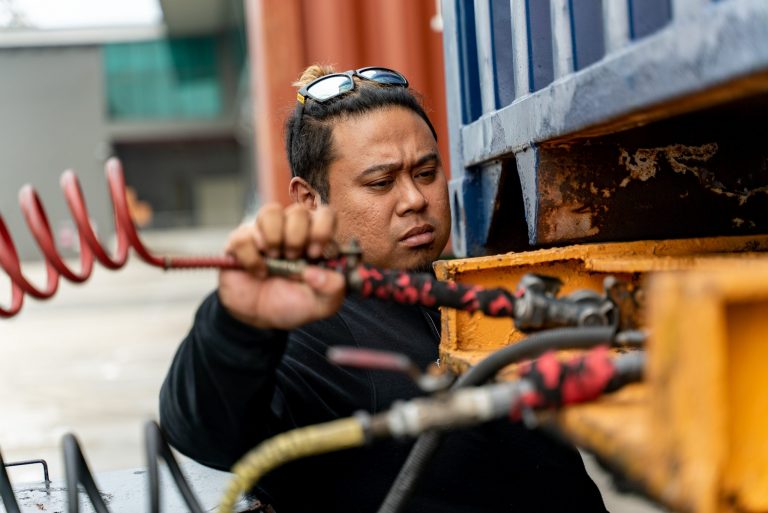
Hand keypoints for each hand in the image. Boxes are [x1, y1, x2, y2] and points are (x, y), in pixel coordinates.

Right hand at [218, 203, 344, 329]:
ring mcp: (265, 233)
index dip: (322, 229)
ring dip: (274, 238)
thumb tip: (319, 272)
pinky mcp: (241, 241)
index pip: (325, 214)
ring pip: (270, 212)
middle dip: (297, 237)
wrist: (260, 318)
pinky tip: (258, 272)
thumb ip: (333, 289)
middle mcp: (291, 230)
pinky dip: (251, 258)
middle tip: (292, 258)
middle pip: (298, 211)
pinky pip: (244, 237)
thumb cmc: (294, 303)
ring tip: (274, 259)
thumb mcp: (322, 304)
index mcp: (315, 239)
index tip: (314, 253)